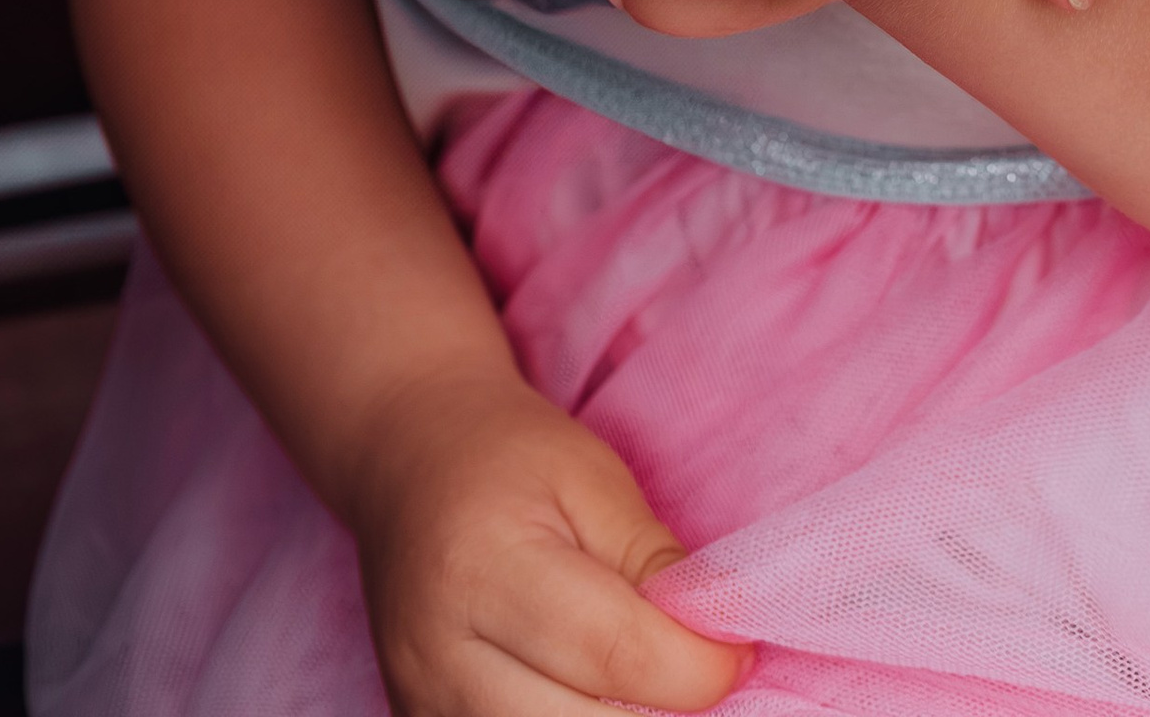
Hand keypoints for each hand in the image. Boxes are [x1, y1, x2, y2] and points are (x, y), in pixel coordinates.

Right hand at [353, 372, 739, 716]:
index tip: (739, 654)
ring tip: (651, 686)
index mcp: (484, 568)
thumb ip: (652, 562)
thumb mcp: (593, 477)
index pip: (612, 654)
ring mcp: (422, 707)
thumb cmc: (510, 458)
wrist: (410, 463)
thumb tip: (717, 643)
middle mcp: (440, 657)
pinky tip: (601, 700)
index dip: (694, 670)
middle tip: (700, 676)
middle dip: (662, 716)